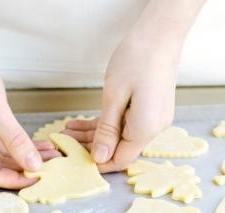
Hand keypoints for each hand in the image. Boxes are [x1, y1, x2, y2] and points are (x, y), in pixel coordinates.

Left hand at [64, 35, 177, 171]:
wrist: (159, 36)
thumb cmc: (137, 60)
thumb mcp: (114, 97)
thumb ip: (107, 131)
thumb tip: (100, 158)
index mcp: (146, 129)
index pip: (121, 159)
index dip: (99, 164)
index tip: (76, 160)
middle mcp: (152, 129)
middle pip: (119, 149)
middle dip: (91, 147)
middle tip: (65, 141)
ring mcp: (152, 119)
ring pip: (119, 136)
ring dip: (94, 135)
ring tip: (68, 130)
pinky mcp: (148, 110)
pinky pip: (124, 124)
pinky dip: (104, 124)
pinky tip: (81, 122)